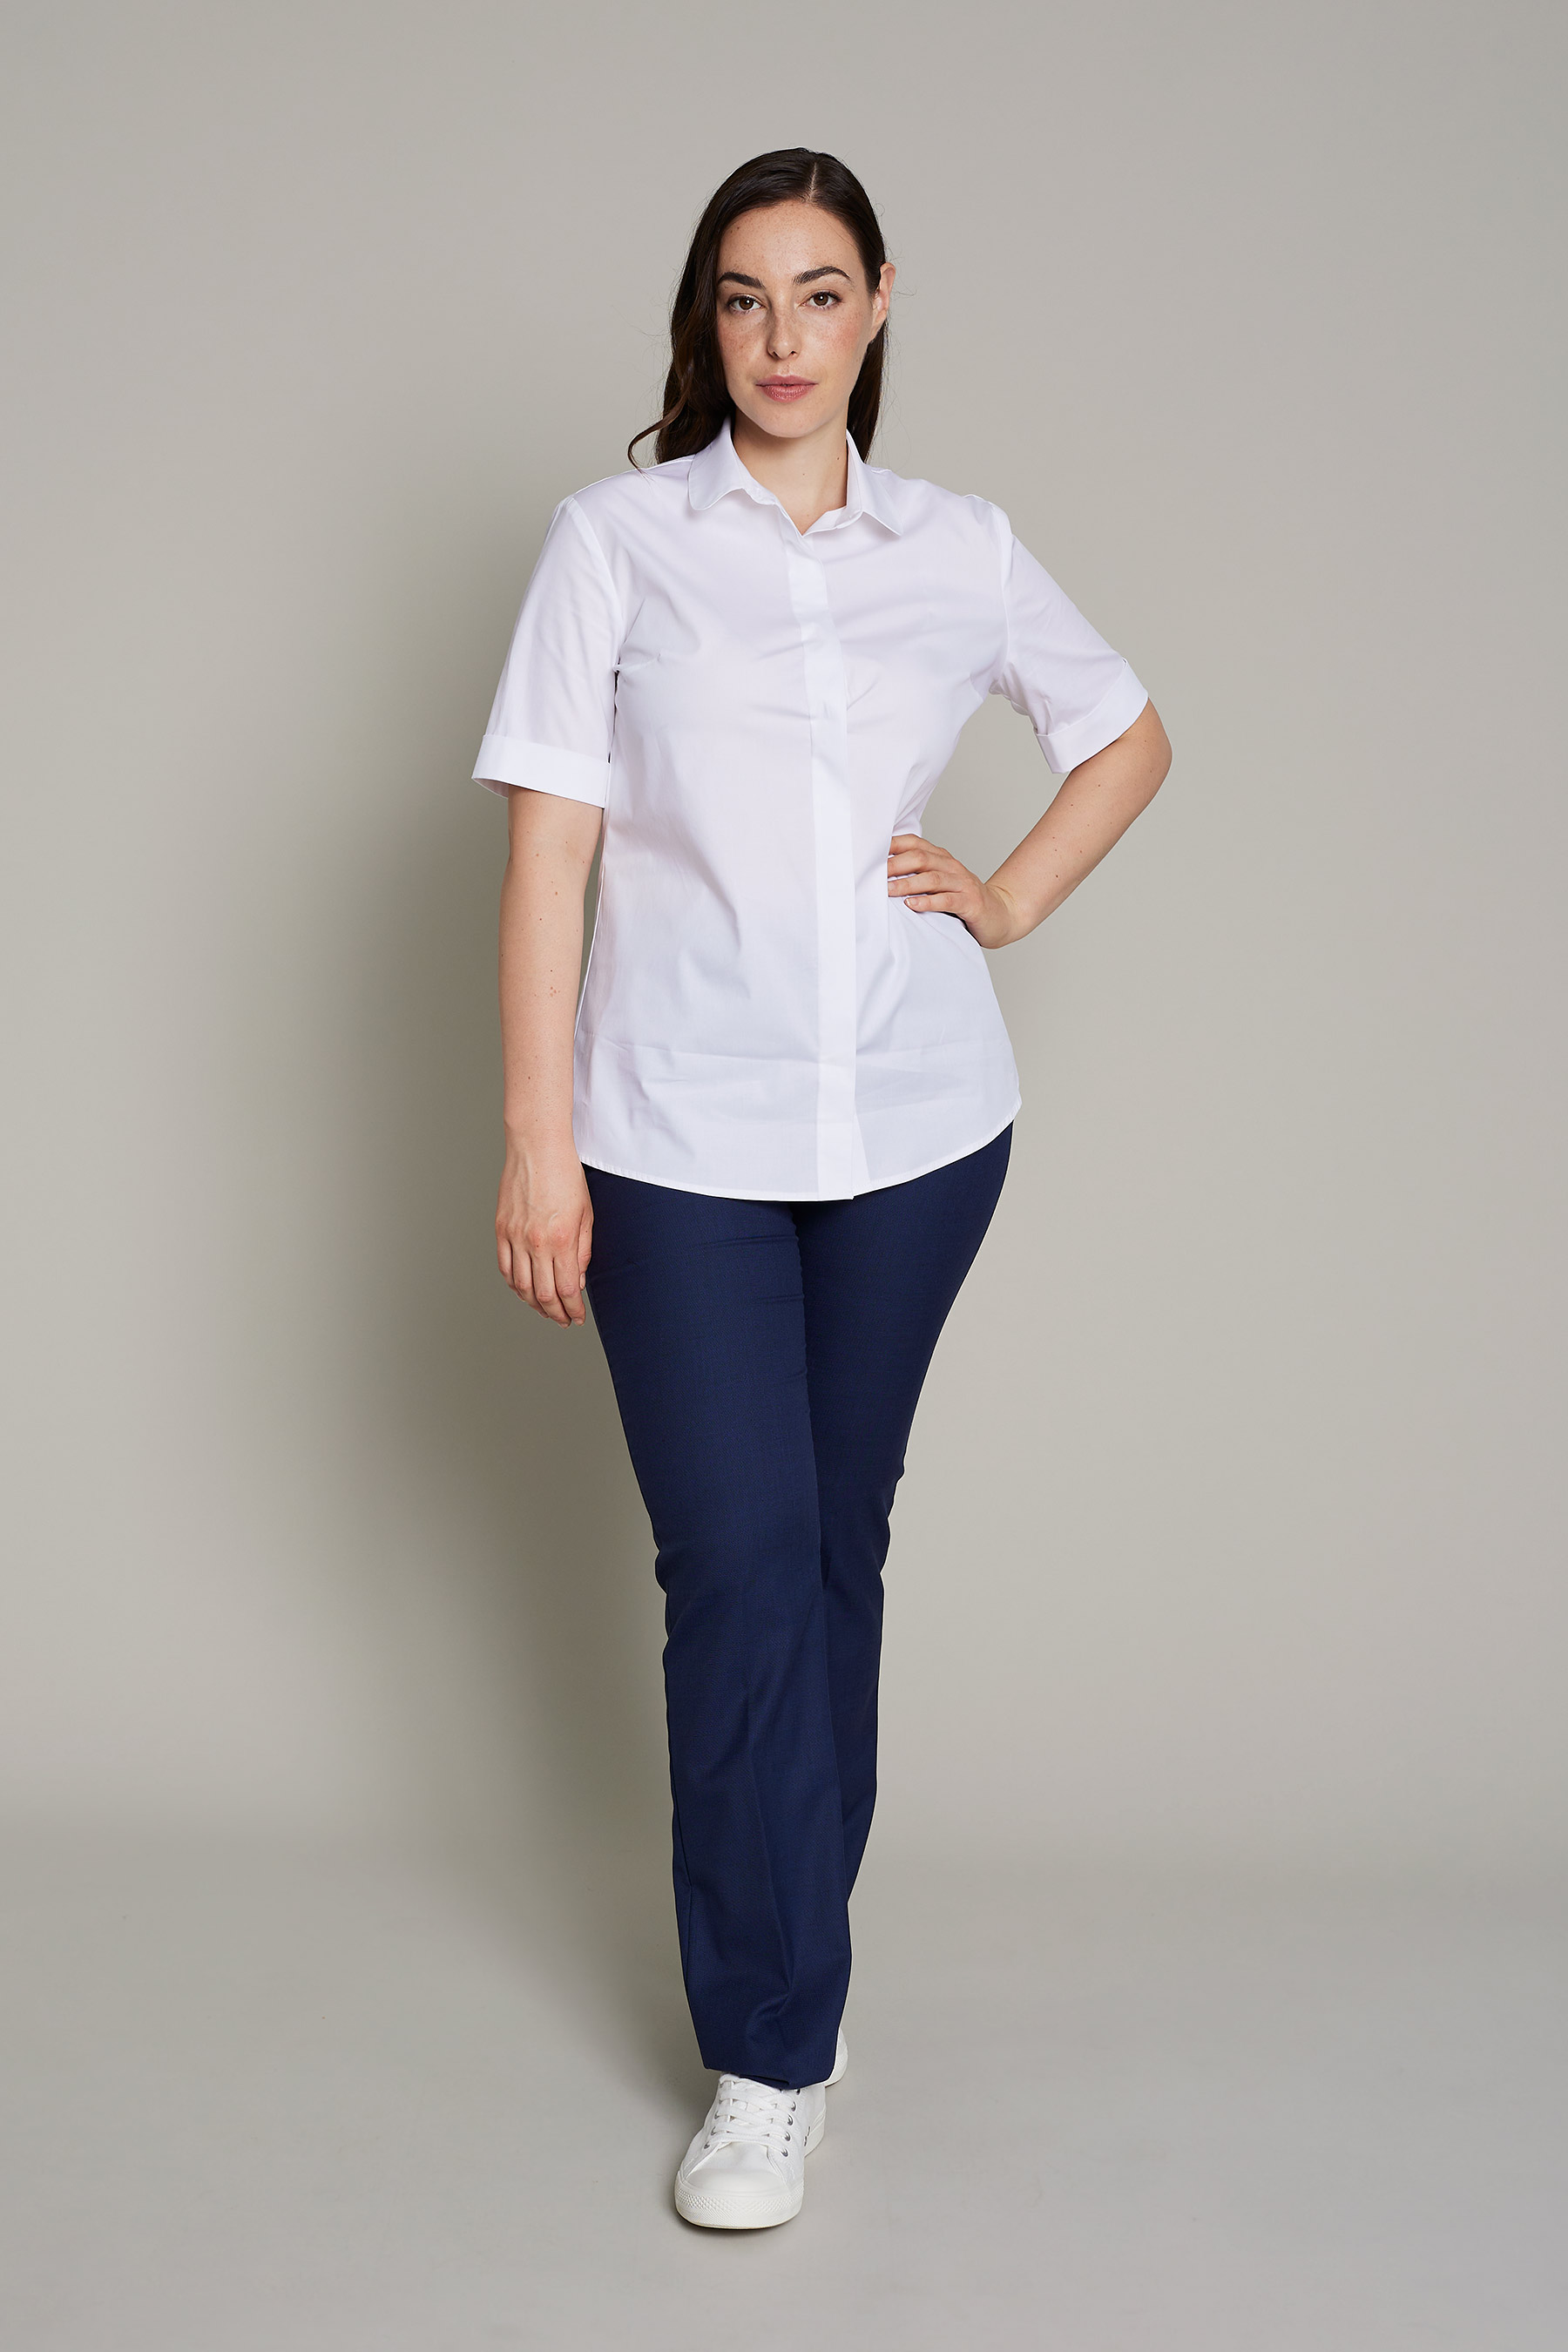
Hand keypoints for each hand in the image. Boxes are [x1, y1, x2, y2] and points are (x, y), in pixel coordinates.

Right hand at [495, 1140, 592, 1325]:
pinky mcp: (501, 1229)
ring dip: (534, 1304)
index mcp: (562, 1239)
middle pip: (543, 1295)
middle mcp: (536, 1242)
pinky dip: (514, 1284)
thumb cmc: (565, 1175)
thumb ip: (582, 1250)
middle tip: (563, 1319)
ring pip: (520, 1286)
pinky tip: (524, 1289)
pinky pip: (504, 1267)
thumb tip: (578, 1279)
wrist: (537, 1148)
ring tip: (545, 1309)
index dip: (573, 1309)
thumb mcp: (586, 1214)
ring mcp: (515, 1237)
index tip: (577, 1316)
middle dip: (555, 1314)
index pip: (568, 1289)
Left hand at [886, 834, 1018, 948]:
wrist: (999, 914)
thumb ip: (917, 876)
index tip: (870, 852)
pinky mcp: (970, 903)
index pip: (915, 844)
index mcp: (942, 858)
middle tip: (874, 873)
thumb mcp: (938, 884)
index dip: (893, 845)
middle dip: (895, 865)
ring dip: (907, 884)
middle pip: (920, 858)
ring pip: (932, 879)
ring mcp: (962, 884)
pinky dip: (928, 902)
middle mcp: (952, 867)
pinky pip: (947, 900)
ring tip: (887, 890)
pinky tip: (912, 905)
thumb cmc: (962, 900)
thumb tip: (880, 875)